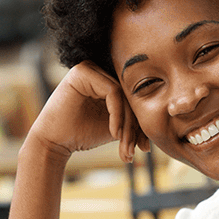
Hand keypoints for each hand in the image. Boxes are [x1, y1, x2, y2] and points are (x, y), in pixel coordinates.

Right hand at [29, 61, 149, 162]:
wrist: (55, 143)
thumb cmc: (83, 135)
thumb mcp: (118, 127)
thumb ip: (135, 119)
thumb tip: (163, 121)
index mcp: (108, 81)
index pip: (134, 99)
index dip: (142, 124)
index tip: (144, 148)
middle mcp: (100, 70)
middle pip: (131, 97)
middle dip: (136, 127)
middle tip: (137, 150)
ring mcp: (91, 68)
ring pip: (124, 96)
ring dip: (128, 125)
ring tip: (125, 147)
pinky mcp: (83, 71)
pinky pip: (112, 92)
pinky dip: (117, 115)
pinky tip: (113, 133)